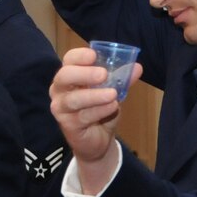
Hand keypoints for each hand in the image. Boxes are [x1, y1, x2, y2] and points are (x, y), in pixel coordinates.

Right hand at [49, 47, 135, 173]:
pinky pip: (82, 116)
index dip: (79, 56)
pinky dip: (99, 110)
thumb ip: (122, 79)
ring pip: (74, 99)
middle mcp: (60, 89)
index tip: (94, 55)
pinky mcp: (67, 125)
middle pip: (64, 76)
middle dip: (84, 74)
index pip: (69, 60)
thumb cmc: (101, 109)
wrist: (98, 140)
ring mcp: (61, 108)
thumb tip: (137, 67)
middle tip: (103, 74)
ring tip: (113, 94)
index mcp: (70, 75)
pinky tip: (112, 107)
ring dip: (95, 95)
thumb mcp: (113, 91)